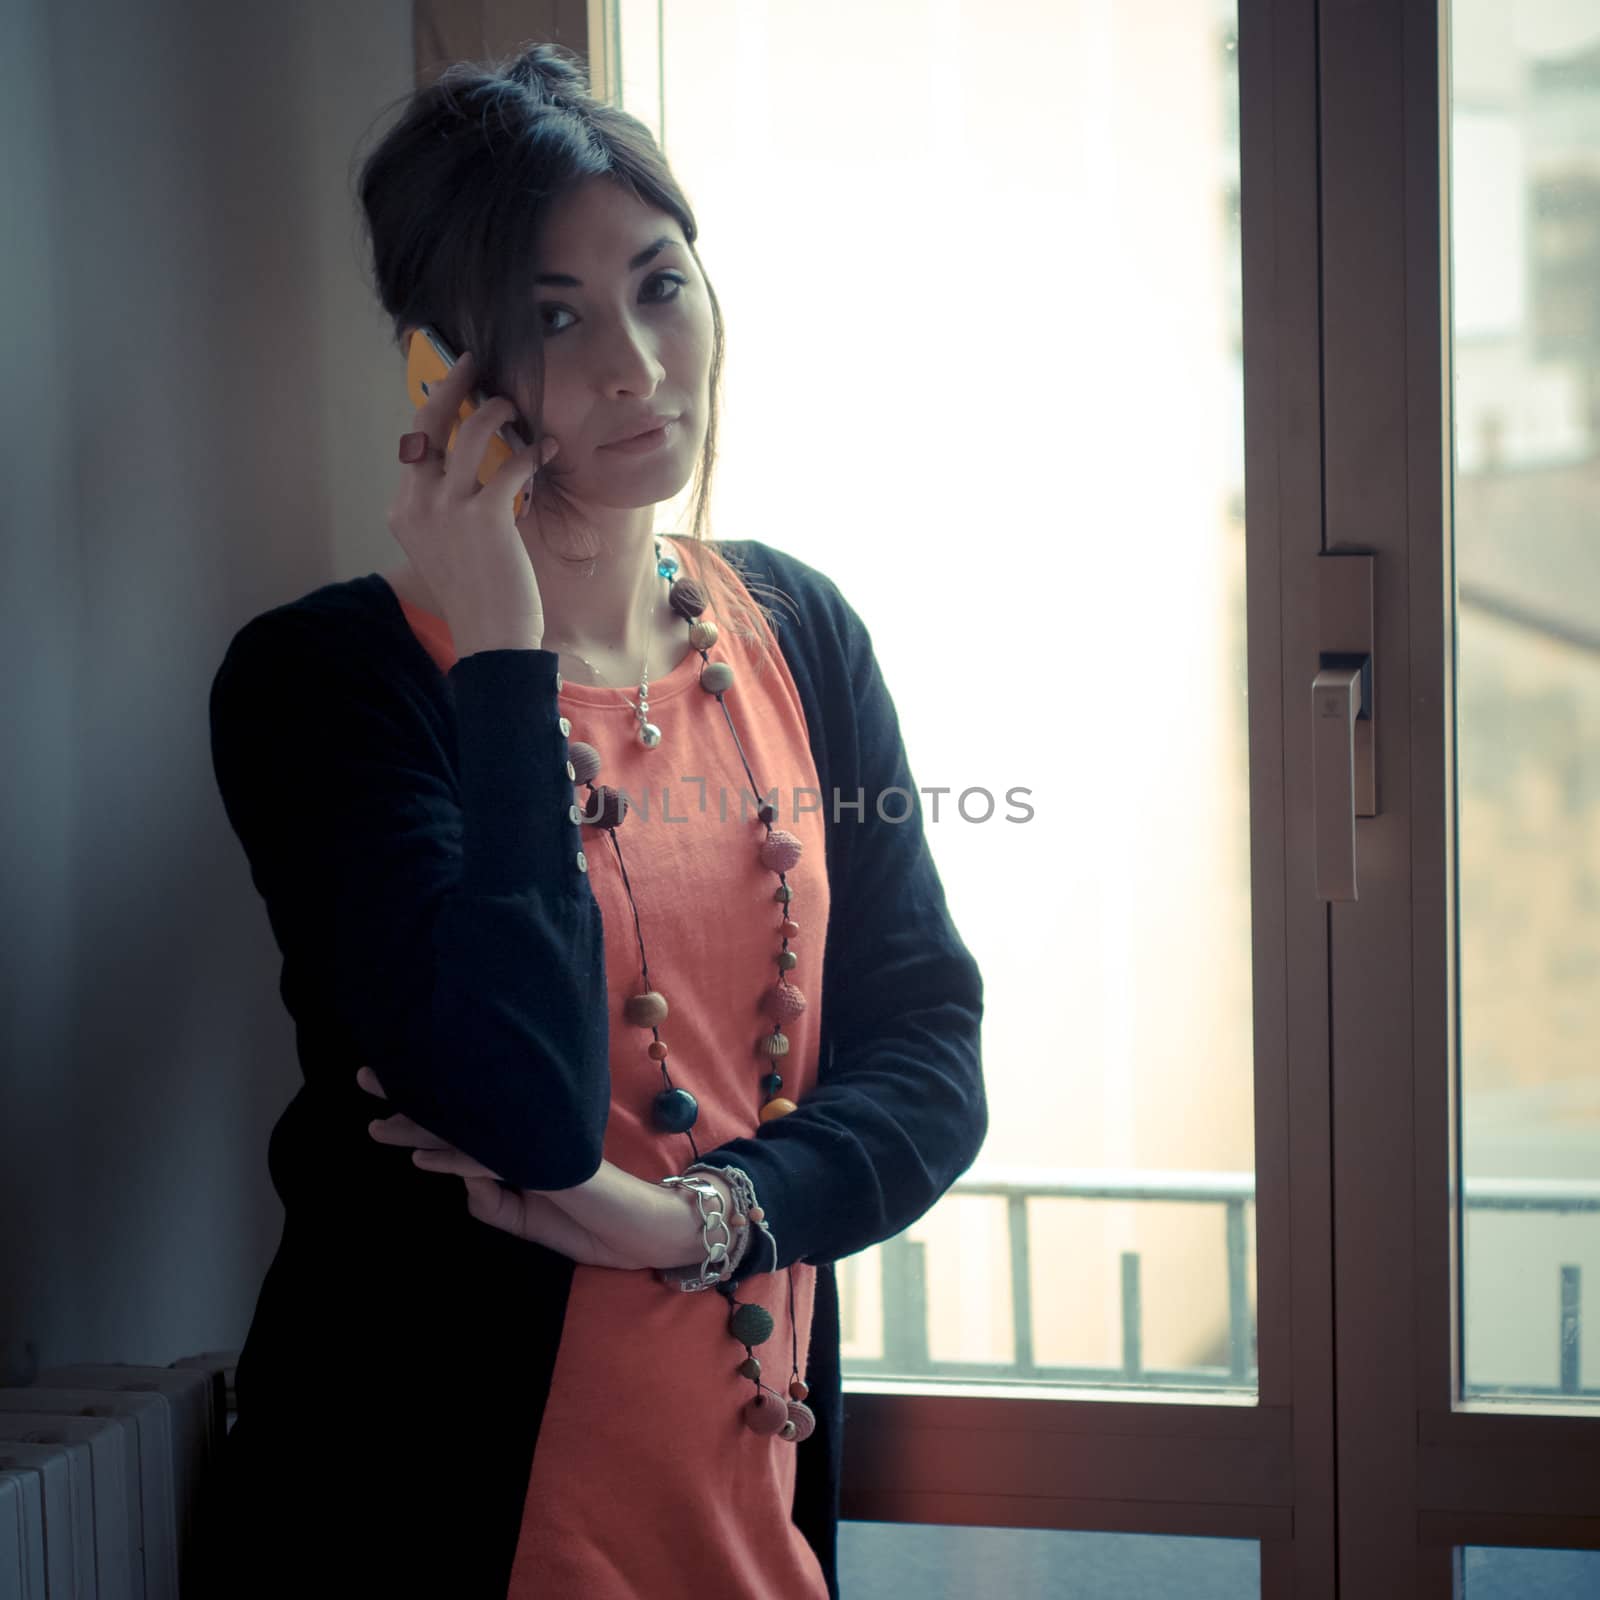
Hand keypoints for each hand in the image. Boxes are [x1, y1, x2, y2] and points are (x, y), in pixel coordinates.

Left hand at [357, 1066, 728, 1270]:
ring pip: (474, 1131)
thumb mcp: (532, 1223)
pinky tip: (425, 1160)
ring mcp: (541, 1149)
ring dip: (423, 1127)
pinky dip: (459, 1160)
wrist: (652, 1235)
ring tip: (379, 1123)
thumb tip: (461, 1182)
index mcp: (521, 1149)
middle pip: (464, 1113)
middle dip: (411, 1099)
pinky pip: (499, 1161)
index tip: (381, 1096)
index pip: (466, 1123)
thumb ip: (494, 1204)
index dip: (424, 1108)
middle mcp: (528, 1140)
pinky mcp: (555, 1167)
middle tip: (365, 1078)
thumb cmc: (598, 1226)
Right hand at [386, 344, 559, 651]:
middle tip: (475, 363)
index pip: (415, 444)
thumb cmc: (480, 596)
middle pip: (429, 423)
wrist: (491, 638)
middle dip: (452, 384)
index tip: (456, 386)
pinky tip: (547, 449)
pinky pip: (509, 465)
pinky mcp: (483, 517)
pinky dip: (531, 452)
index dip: (437, 410)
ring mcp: (447, 509)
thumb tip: (480, 468)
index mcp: (404, 510)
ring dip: (496, 412)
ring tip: (517, 408)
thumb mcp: (450, 547)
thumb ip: (451, 508)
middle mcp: (417, 504)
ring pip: (468, 433)